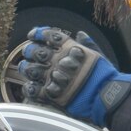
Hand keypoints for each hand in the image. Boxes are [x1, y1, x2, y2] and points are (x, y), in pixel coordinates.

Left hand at [11, 27, 130, 125]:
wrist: (105, 97)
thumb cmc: (104, 76)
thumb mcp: (97, 54)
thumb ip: (87, 44)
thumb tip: (80, 34)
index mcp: (70, 49)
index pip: (50, 36)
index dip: (39, 33)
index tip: (32, 34)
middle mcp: (59, 61)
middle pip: (37, 52)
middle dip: (30, 50)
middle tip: (28, 52)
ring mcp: (53, 78)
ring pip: (31, 70)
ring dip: (26, 68)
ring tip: (26, 67)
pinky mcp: (51, 94)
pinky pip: (33, 90)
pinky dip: (29, 88)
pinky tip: (29, 86)